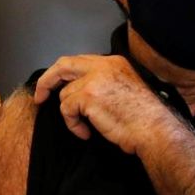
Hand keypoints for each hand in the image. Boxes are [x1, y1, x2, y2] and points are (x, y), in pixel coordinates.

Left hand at [34, 55, 169, 154]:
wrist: (154, 129)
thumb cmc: (143, 118)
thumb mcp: (124, 89)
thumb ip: (104, 83)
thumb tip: (78, 90)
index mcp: (113, 62)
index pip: (79, 61)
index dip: (63, 73)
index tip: (55, 86)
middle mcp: (103, 66)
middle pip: (63, 65)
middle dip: (46, 81)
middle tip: (40, 97)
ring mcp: (94, 79)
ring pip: (65, 94)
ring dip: (70, 114)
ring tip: (86, 127)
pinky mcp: (88, 95)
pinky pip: (66, 109)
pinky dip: (72, 124)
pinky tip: (86, 133)